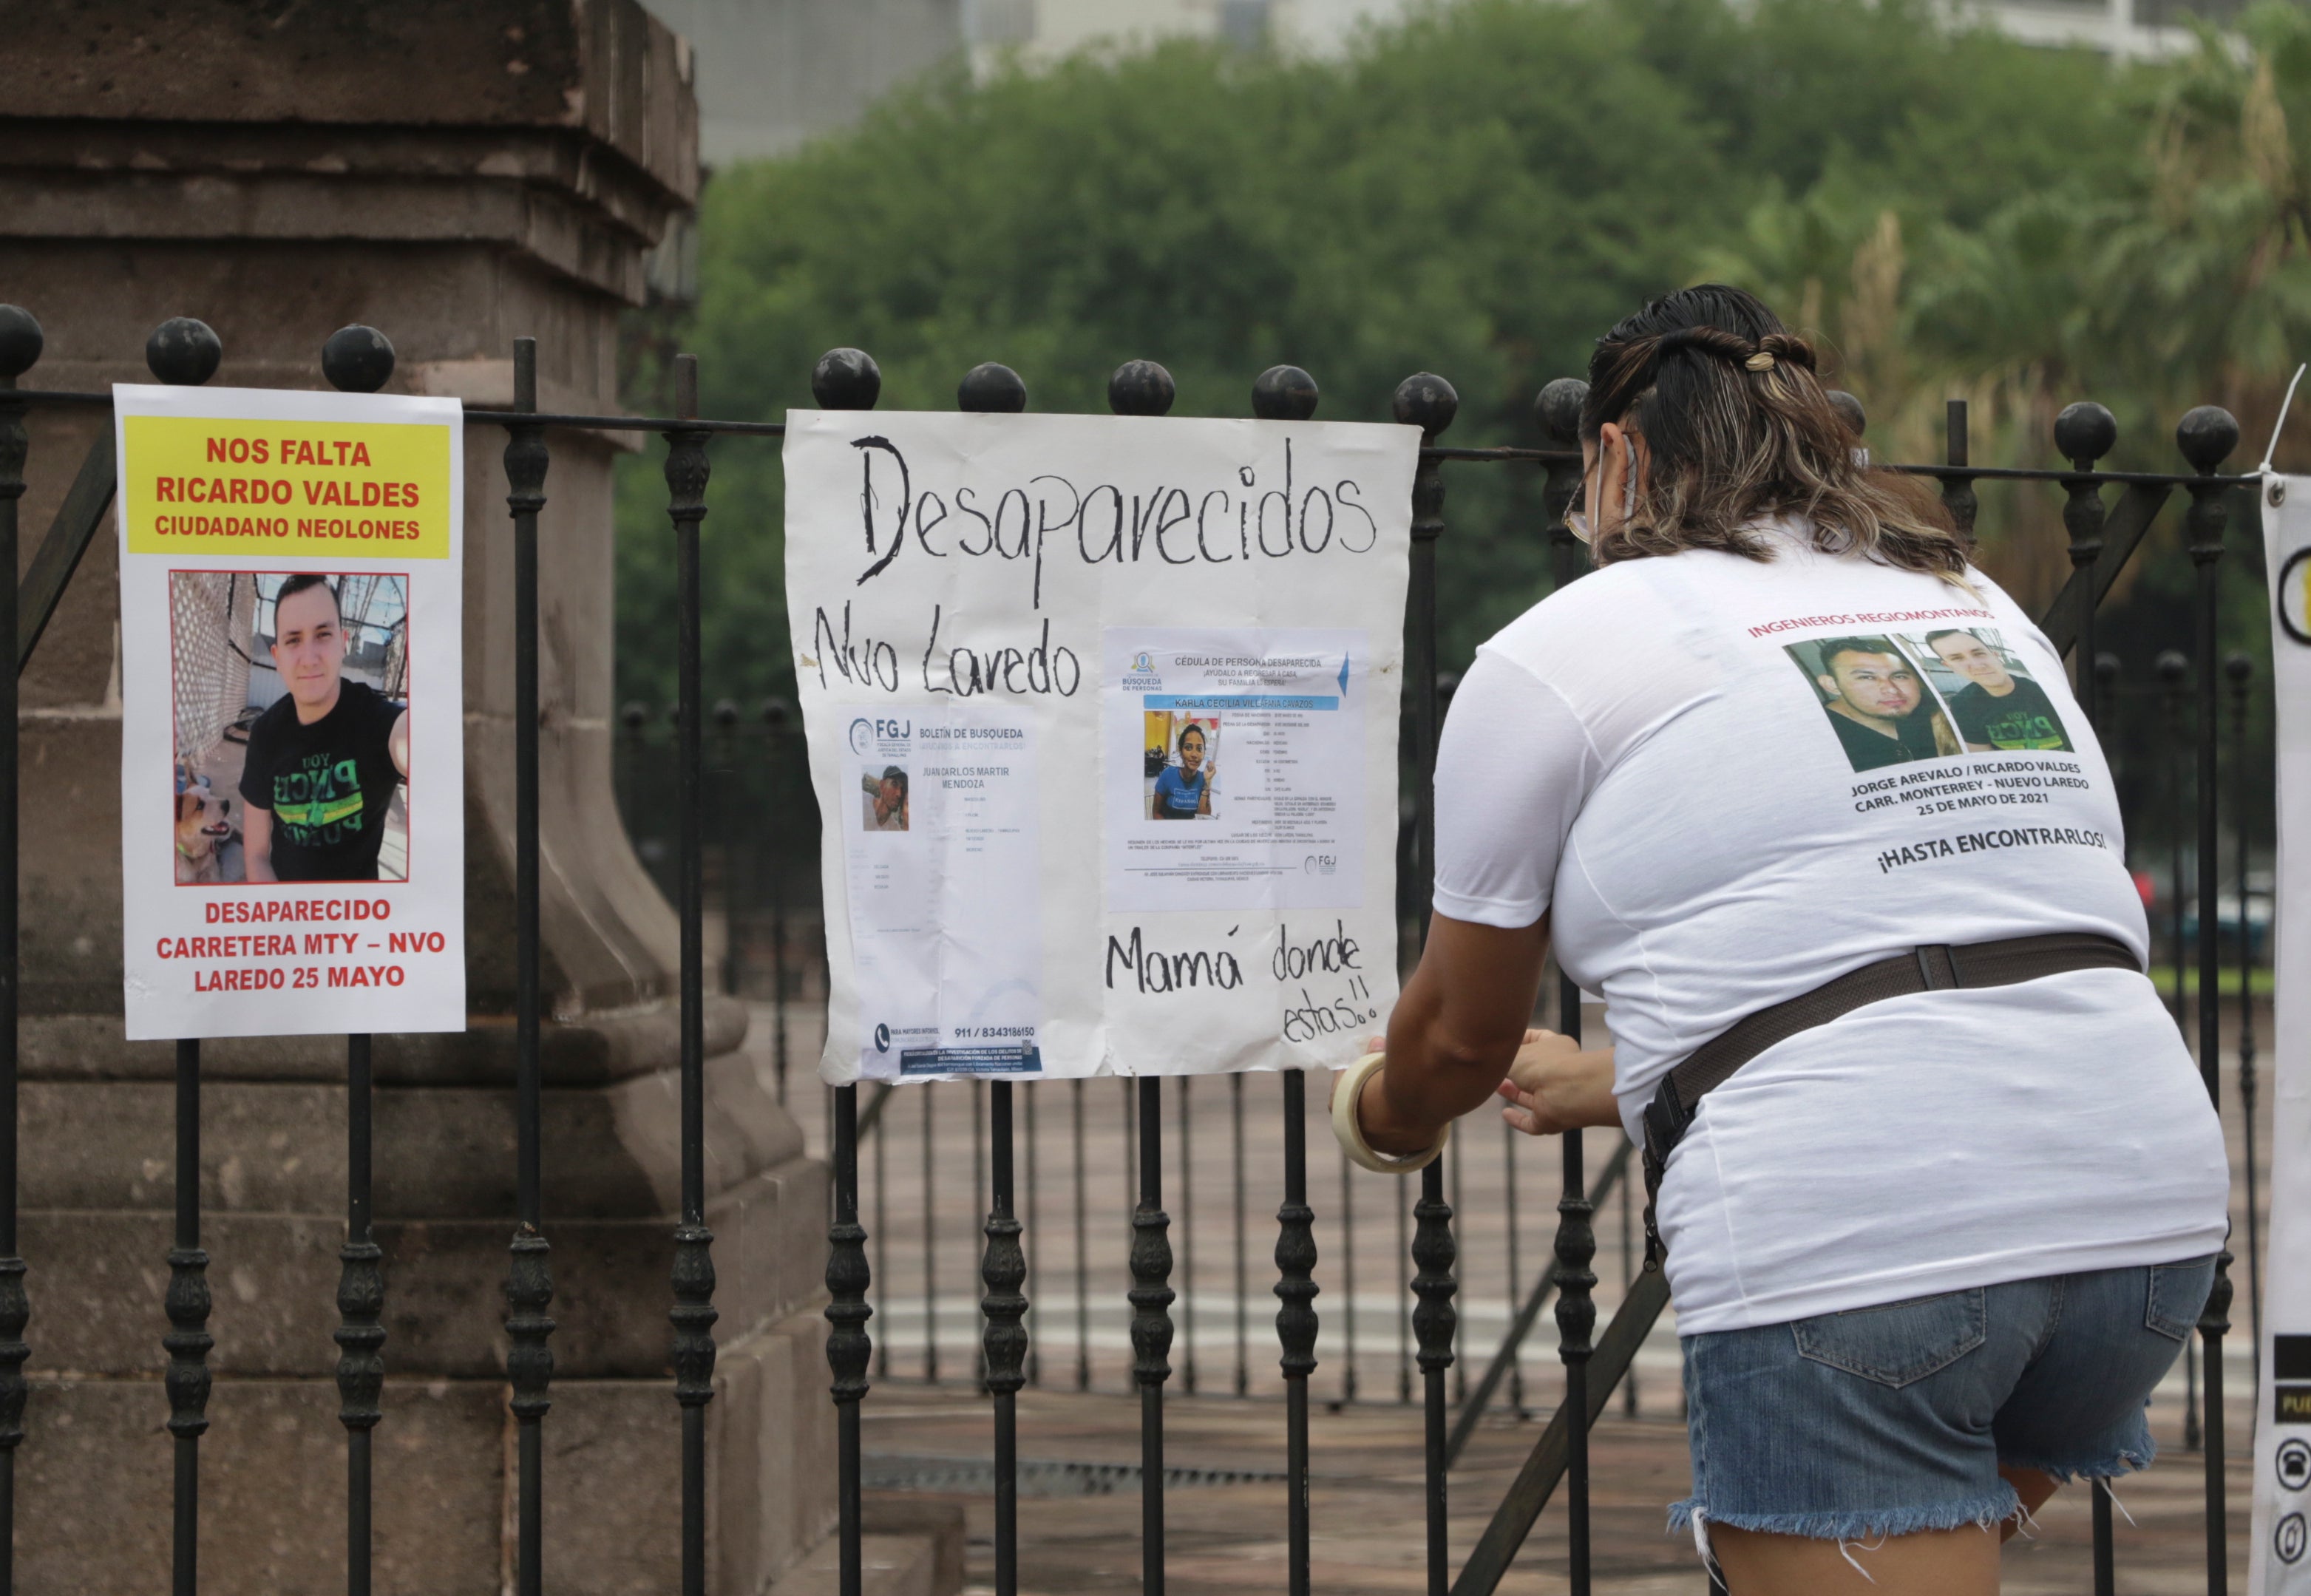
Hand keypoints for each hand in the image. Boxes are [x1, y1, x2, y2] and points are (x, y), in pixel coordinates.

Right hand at [1494, 1029, 1617, 1136]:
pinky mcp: (1551, 1119)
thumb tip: (1493, 1061)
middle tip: (1496, 1070)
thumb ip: (1502, 1057)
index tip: (1505, 1043)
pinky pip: (1532, 1122)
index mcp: (1556, 1048)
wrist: (1566, 1092)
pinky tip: (1506, 1114)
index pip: (1539, 1039)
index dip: (1522, 1039)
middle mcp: (1558, 1072)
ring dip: (1515, 1094)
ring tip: (1496, 1087)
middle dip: (1515, 1071)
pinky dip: (1518, 1120)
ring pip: (1533, 1097)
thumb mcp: (1513, 1052)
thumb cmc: (1543, 1064)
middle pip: (1534, 1072)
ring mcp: (1556, 1097)